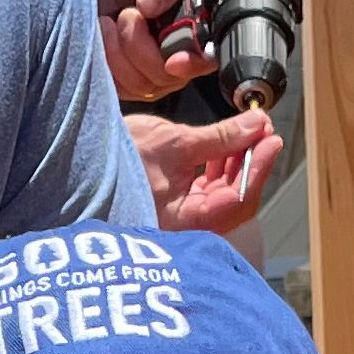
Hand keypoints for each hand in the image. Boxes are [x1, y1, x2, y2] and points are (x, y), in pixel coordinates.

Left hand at [97, 0, 216, 101]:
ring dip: (118, 48)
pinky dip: (105, 57)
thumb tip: (151, 5)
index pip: (205, 62)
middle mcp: (181, 64)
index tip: (172, 60)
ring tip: (113, 19)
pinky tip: (105, 34)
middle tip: (128, 13)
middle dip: (139, 43)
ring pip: (138, 84)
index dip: (190, 64)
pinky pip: (117, 87)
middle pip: (163, 75)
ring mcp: (153, 80)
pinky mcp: (126, 87)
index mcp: (201, 36)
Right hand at [126, 108, 283, 233]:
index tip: (271, 138)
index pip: (237, 199)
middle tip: (263, 129)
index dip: (258, 168)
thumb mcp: (175, 141)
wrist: (83, 159)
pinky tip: (227, 143)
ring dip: (239, 161)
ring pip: (226, 192)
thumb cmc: (119, 157)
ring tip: (247, 130)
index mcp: (185, 221)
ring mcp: (184, 216)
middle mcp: (187, 226)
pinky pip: (211, 188)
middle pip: (236, 199)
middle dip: (252, 162)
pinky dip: (222, 165)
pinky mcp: (180, 204)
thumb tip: (256, 126)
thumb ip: (221, 137)